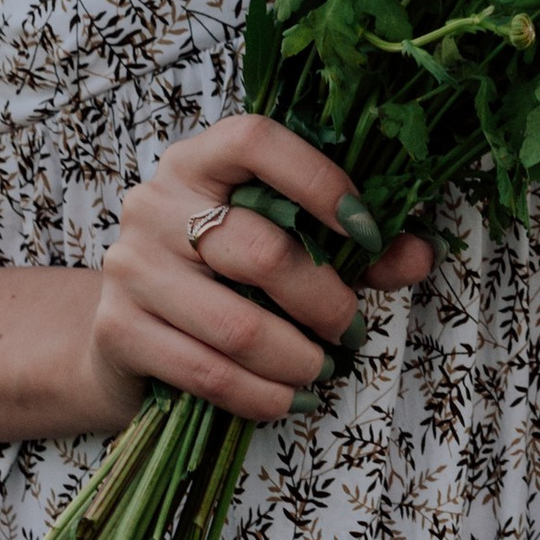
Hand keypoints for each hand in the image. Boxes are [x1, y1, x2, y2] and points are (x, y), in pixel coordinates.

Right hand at [76, 115, 436, 426]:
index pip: (255, 140)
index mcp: (198, 160)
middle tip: (352, 330)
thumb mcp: (284, 247)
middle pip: (260, 250)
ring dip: (298, 359)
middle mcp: (155, 202)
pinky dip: (261, 395)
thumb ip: (353, 247)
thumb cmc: (218, 277)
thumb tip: (420, 254)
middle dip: (325, 301)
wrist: (125, 332)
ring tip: (322, 370)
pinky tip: (287, 399)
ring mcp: (131, 265)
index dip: (318, 180)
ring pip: (237, 324)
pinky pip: (208, 372)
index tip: (367, 230)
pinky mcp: (119, 328)